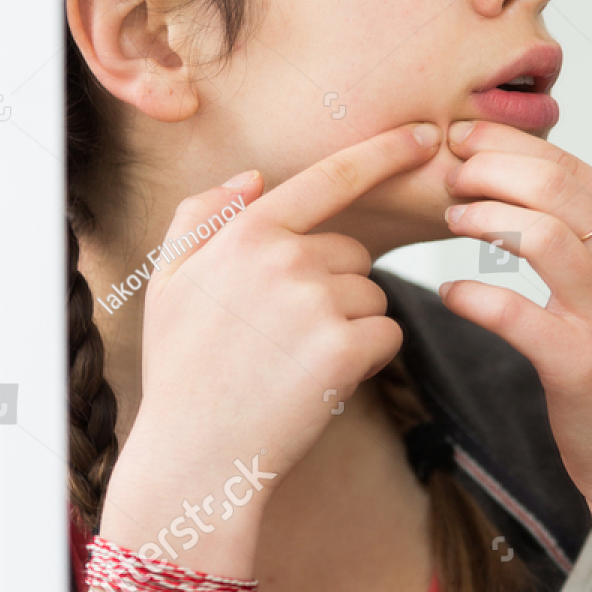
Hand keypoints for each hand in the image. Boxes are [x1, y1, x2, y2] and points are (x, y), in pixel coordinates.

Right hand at [109, 124, 442, 541]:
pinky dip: (368, 359)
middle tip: (284, 339)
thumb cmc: (183, 371)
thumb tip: (251, 179)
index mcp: (246, 232)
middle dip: (336, 289)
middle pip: (354, 254)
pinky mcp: (344, 348)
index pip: (331, 176)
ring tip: (294, 364)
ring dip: (351, 328)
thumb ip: (200, 219)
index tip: (425, 135)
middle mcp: (284, 256)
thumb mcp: (167, 283)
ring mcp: (316, 302)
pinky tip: (321, 382)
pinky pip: (387, 335)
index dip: (385, 152)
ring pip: (373, 297)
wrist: (196, 456)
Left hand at [437, 119, 591, 511]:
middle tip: (450, 176)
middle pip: (551, 187)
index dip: (508, 144)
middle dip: (488, 169)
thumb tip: (528, 176)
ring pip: (537, 234)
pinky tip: (452, 293)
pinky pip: (511, 313)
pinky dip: (470, 296)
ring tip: (450, 219)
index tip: (464, 139)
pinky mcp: (578, 362)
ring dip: (481, 217)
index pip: (570, 166)